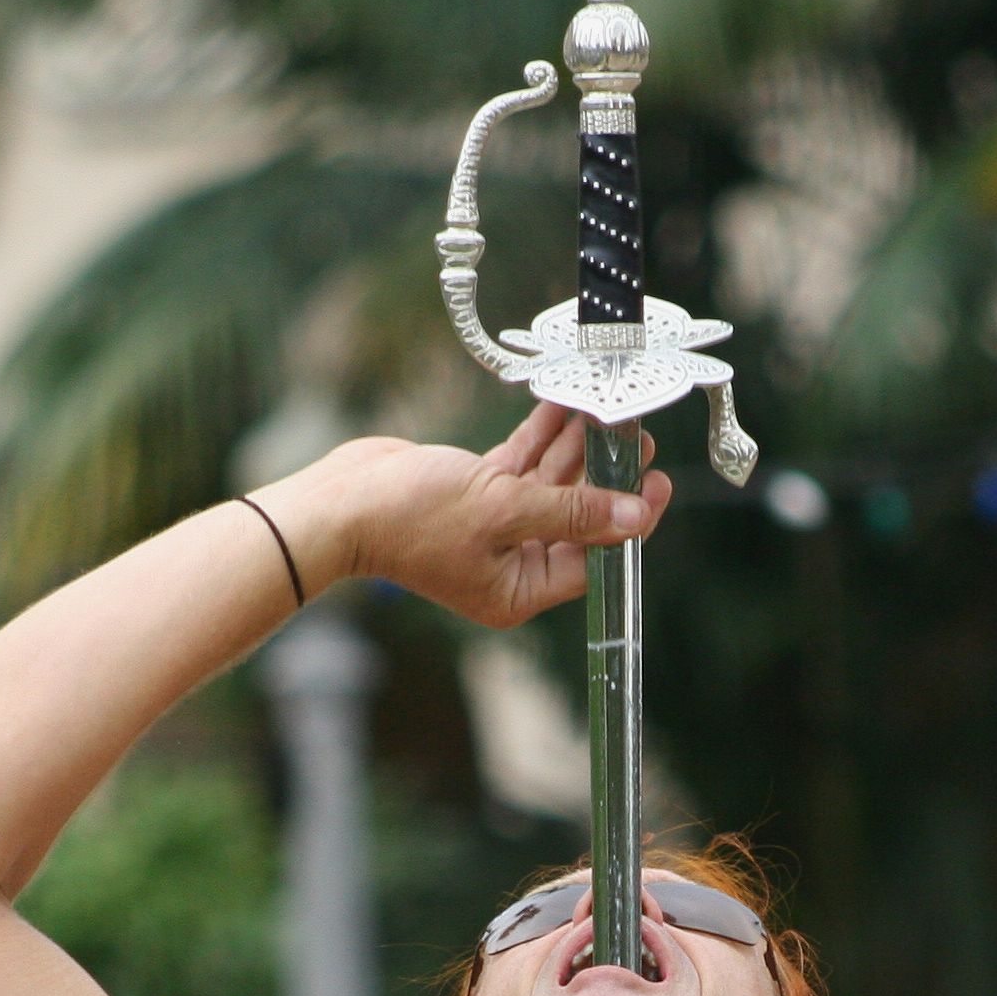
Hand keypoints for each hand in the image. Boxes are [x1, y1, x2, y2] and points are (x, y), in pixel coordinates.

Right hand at [271, 403, 674, 630]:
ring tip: (607, 410)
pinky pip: (521, 465)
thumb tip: (634, 518)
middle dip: (603, 474)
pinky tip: (564, 406)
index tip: (657, 483)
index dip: (628, 520)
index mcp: (519, 589)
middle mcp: (510, 563)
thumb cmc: (410, 520)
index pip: (592, 557)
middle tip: (636, 435)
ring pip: (550, 485)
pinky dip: (541, 437)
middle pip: (575, 517)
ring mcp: (492, 527)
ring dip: (575, 449)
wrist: (339, 503)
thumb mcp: (503, 512)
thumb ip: (571, 512)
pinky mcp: (475, 493)